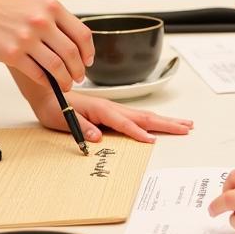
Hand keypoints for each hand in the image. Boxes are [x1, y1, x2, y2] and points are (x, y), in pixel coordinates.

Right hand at [0, 0, 93, 89]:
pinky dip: (46, 81)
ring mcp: (27, 38)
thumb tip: (74, 44)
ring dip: (65, 80)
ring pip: (57, 66)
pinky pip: (37, 73)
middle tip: (79, 77)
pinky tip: (47, 82)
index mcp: (52, 7)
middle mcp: (42, 22)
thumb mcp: (36, 4)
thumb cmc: (3, 7)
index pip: (82, 33)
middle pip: (72, 53)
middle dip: (79, 70)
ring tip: (66, 85)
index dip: (89, 51)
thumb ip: (55, 20)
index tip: (88, 60)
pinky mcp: (12, 54)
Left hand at [29, 87, 193, 143]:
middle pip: (143, 117)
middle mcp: (111, 107)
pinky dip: (152, 120)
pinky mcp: (111, 112)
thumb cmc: (54, 106)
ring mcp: (113, 109)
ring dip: (164, 120)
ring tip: (183, 124)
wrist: (48, 92)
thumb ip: (81, 128)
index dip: (138, 133)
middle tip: (186, 127)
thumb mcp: (63, 119)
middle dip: (166, 123)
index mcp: (101, 110)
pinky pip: (136, 116)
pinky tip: (159, 124)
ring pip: (144, 115)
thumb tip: (98, 138)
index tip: (153, 141)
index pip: (124, 123)